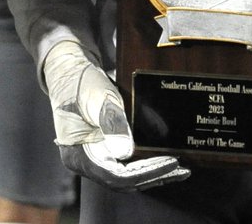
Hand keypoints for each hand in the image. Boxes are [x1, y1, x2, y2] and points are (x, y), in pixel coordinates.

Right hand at [42, 41, 188, 191]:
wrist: (69, 71)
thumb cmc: (80, 82)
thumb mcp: (98, 98)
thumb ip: (111, 122)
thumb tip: (126, 152)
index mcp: (78, 155)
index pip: (115, 176)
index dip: (145, 172)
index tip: (170, 163)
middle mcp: (85, 162)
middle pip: (124, 181)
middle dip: (155, 176)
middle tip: (182, 169)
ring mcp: (94, 157)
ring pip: (128, 176)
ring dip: (153, 173)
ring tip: (179, 169)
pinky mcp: (104, 150)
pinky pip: (127, 165)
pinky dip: (146, 164)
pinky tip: (163, 160)